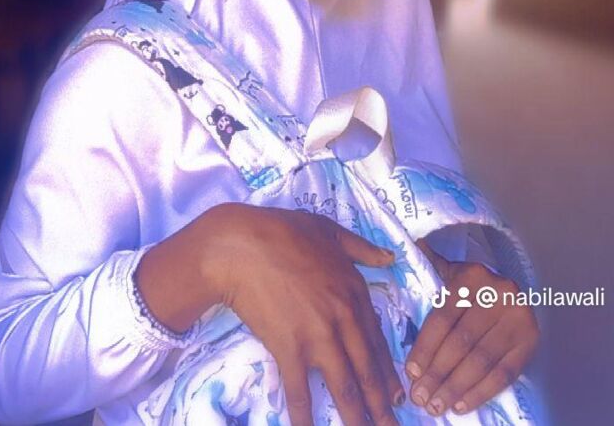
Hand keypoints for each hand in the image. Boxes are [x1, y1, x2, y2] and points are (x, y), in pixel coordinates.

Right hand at [200, 203, 405, 425]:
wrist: (241, 244)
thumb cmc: (283, 231)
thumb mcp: (330, 231)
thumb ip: (361, 248)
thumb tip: (389, 258)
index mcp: (354, 290)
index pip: (377, 338)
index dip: (388, 369)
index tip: (396, 393)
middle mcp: (343, 318)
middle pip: (367, 369)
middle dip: (382, 404)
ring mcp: (318, 335)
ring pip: (344, 385)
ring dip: (357, 416)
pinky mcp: (289, 348)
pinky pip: (299, 390)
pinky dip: (305, 416)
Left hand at [406, 239, 539, 416]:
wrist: (511, 291)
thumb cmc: (471, 287)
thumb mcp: (451, 271)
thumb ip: (429, 265)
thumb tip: (406, 248)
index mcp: (473, 276)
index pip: (444, 317)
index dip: (426, 346)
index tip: (411, 371)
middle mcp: (499, 294)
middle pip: (462, 342)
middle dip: (438, 373)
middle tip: (420, 397)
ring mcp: (518, 318)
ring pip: (482, 360)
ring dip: (456, 387)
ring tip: (436, 405)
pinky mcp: (531, 341)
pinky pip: (504, 373)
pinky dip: (481, 392)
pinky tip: (461, 405)